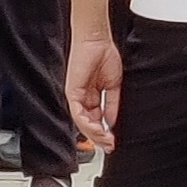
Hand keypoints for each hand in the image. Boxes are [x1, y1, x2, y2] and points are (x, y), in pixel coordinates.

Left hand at [67, 30, 122, 150]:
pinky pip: (78, 113)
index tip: (112, 142)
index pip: (95, 121)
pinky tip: (98, 129)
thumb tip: (112, 122)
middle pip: (88, 125)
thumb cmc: (104, 56)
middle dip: (99, 138)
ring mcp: (76, 97)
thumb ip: (112, 105)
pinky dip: (88, 124)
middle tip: (109, 145)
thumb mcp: (113, 86)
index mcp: (91, 98)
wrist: (98, 41)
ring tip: (105, 140)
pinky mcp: (72, 92)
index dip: (103, 133)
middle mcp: (82, 99)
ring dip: (94, 134)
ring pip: (82, 123)